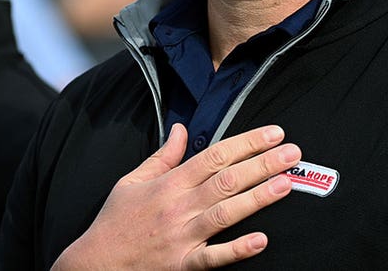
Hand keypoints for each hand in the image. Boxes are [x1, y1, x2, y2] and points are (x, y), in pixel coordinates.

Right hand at [53, 124, 299, 269]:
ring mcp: (182, 237)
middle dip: (262, 163)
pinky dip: (237, 249)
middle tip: (292, 152)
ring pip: (225, 213)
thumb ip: (162, 156)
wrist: (95, 264)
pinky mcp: (183, 265)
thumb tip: (181, 129)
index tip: (272, 133)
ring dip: (258, 197)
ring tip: (286, 183)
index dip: (246, 142)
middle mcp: (178, 206)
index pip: (214, 156)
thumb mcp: (132, 181)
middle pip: (226, 179)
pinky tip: (261, 240)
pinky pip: (214, 257)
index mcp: (168, 183)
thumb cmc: (115, 222)